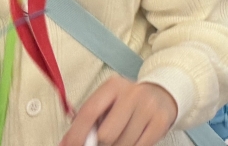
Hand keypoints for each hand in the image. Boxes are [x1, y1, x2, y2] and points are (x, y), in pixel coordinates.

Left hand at [59, 76, 176, 145]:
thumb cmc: (125, 103)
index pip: (89, 112)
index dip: (77, 134)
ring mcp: (148, 107)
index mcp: (113, 86)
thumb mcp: (106, 104)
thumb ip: (86, 121)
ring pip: (122, 145)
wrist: (159, 95)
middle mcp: (133, 93)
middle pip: (106, 135)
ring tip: (120, 137)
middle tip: (102, 141)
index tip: (71, 145)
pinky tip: (132, 138)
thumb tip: (67, 143)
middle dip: (100, 144)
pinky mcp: (160, 121)